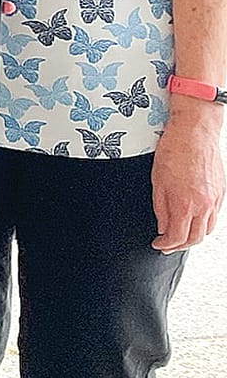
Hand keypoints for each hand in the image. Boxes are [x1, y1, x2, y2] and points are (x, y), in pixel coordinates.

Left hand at [151, 105, 224, 251]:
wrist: (195, 132)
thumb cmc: (174, 151)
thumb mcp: (157, 181)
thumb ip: (161, 208)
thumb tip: (162, 227)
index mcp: (186, 204)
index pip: (178, 237)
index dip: (166, 245)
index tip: (157, 244)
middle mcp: (204, 205)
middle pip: (195, 238)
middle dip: (179, 245)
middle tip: (167, 244)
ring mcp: (215, 199)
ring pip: (207, 229)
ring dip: (193, 236)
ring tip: (179, 234)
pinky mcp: (222, 193)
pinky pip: (214, 216)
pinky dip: (203, 223)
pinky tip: (193, 219)